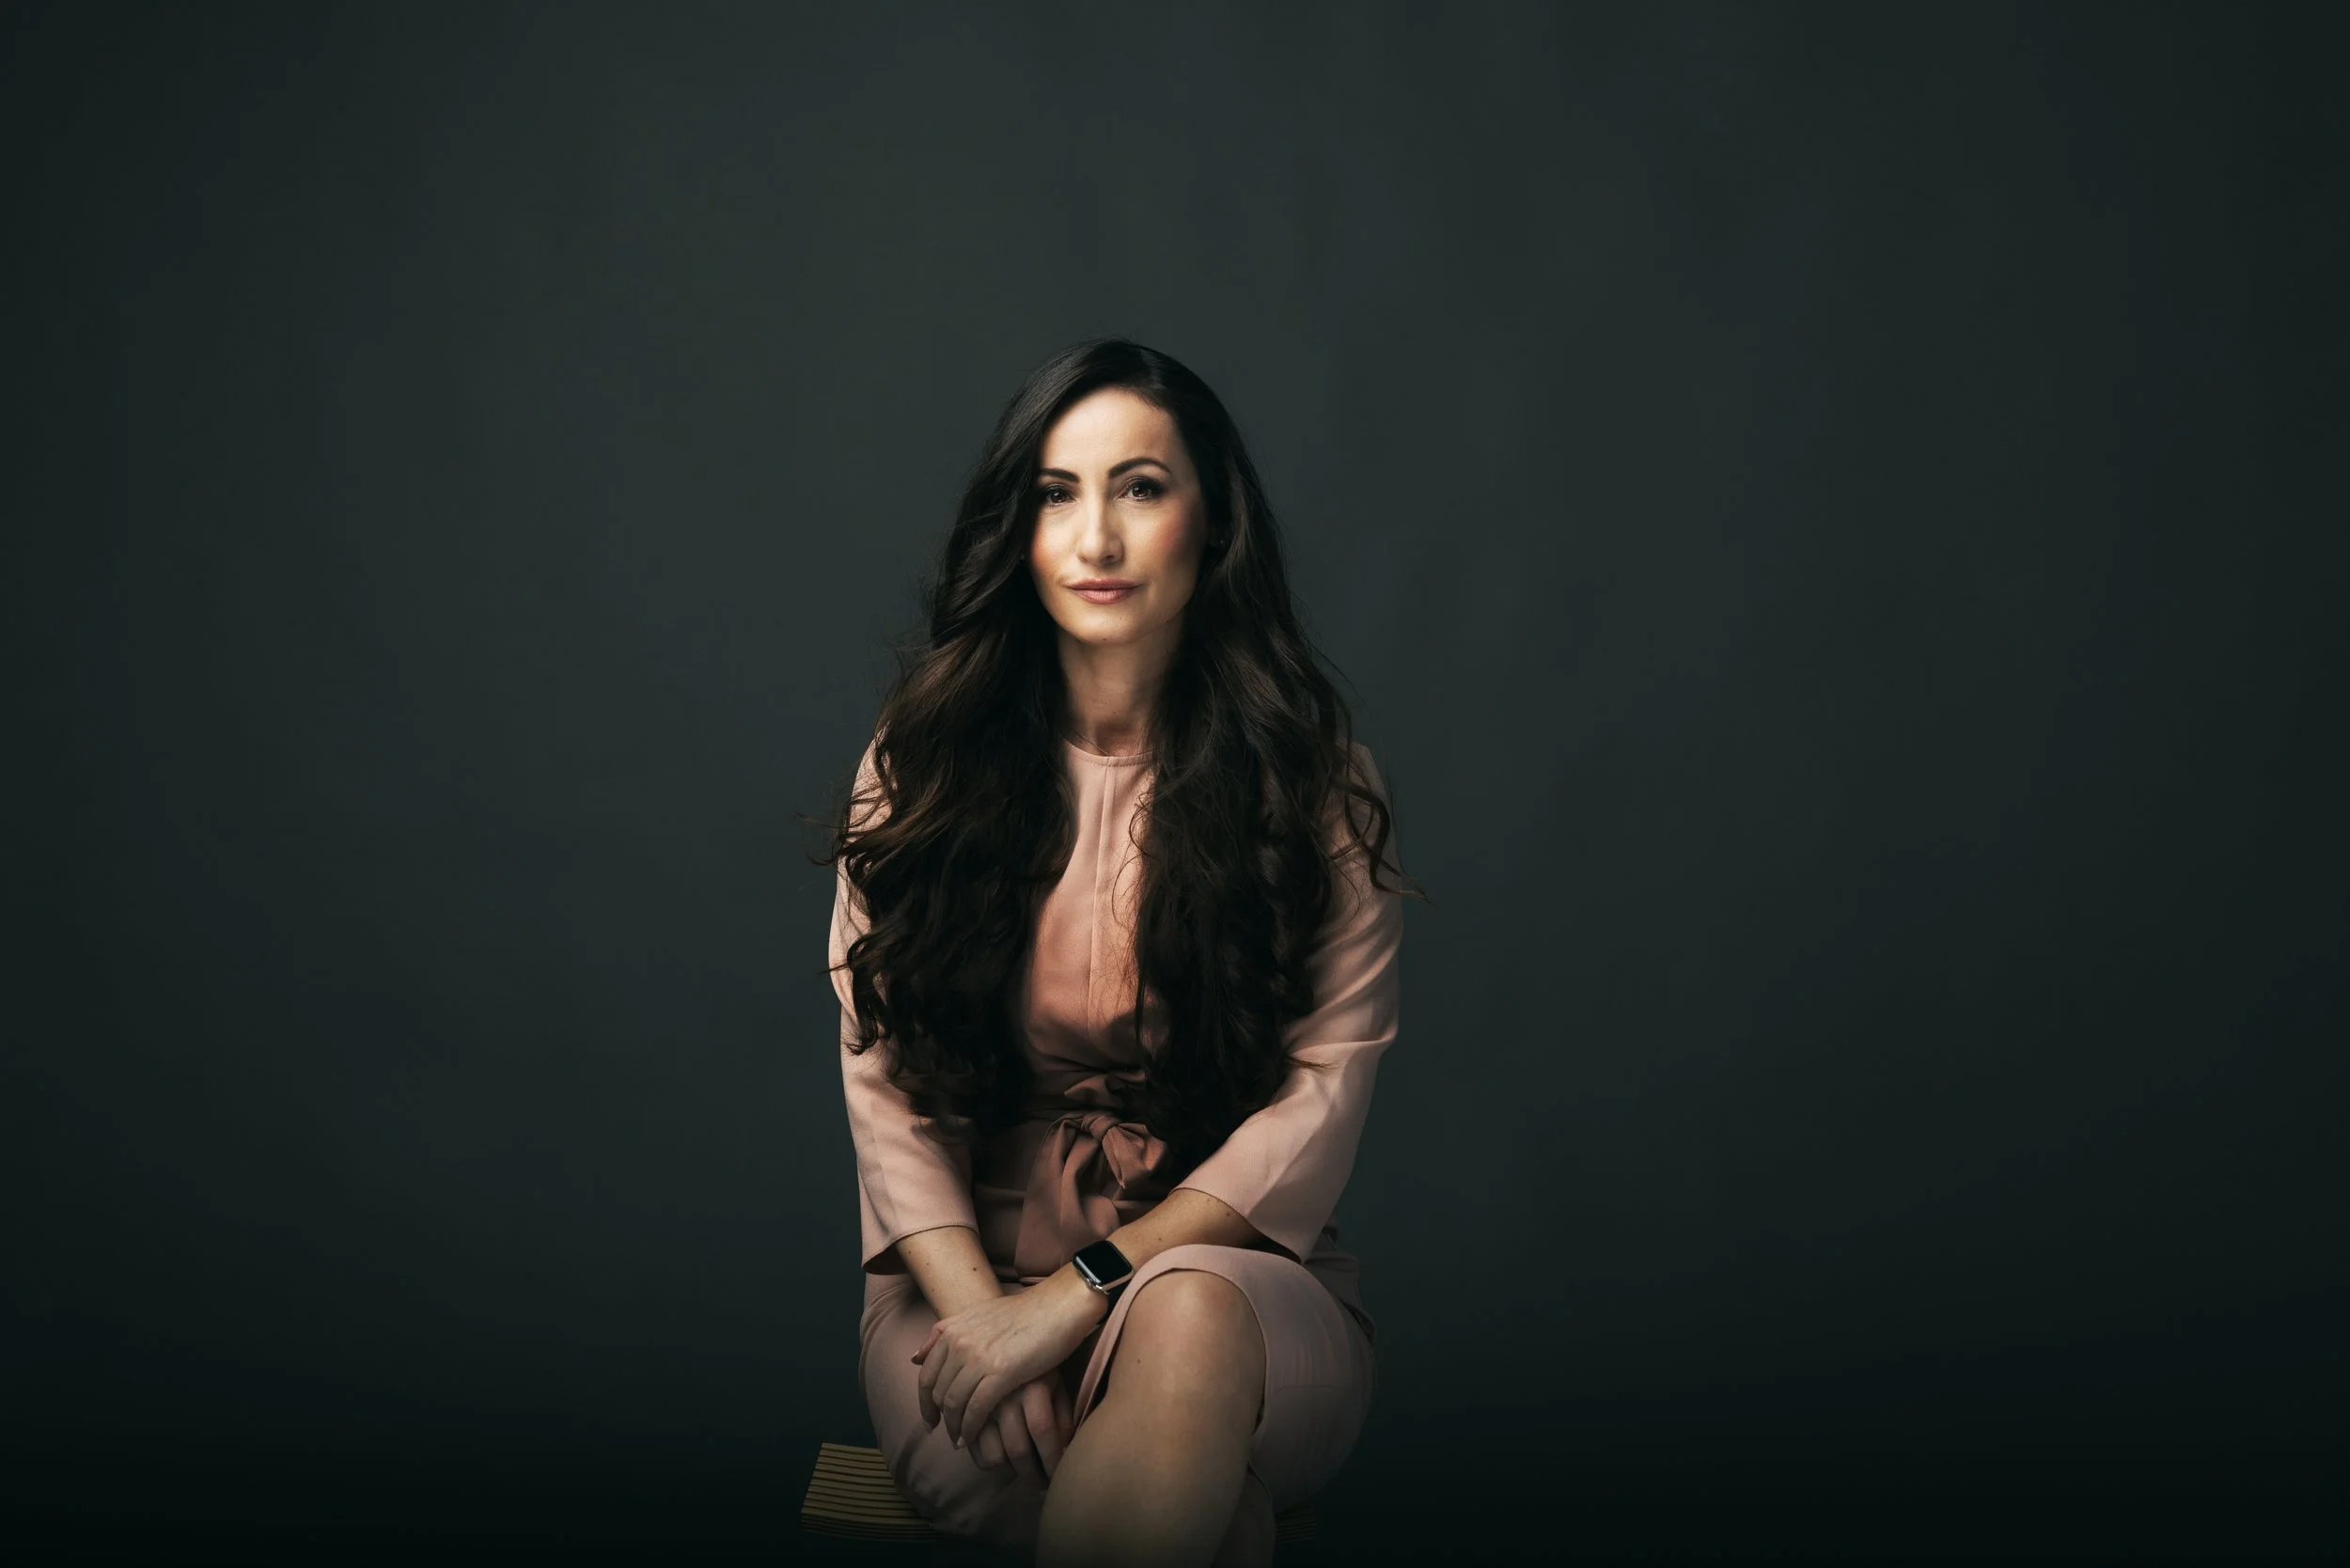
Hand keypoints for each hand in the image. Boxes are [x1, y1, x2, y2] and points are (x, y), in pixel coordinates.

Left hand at [912, 1273, 1104, 1452]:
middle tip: (948, 1434)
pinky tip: (972, 1438)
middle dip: (940, 1418)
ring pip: (954, 1404)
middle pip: (938, 1392)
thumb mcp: (977, 1316)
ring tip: (960, 1440)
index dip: (924, 1402)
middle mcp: (959, 1343)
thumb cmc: (1024, 1313)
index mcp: (952, 1330)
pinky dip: (970, 1428)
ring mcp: (978, 1358)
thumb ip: (945, 1335)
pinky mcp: (1000, 1373)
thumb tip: (914, 1357)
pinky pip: (975, 1409)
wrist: (1057, 1308)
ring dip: (955, 1427)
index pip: (926, 1375)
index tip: (930, 1419)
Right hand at [963, 1371, 1076, 1481]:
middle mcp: (1006, 1395)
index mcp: (1033, 1386)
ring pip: (993, 1455)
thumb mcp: (1056, 1384)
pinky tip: (1000, 1460)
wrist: (1005, 1338)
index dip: (1052, 1461)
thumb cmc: (1037, 1365)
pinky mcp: (964, 1409)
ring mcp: (982, 1403)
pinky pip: (972, 1448)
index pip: (1044, 1431)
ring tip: (1021, 1473)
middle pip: (1018, 1450)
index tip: (1058, 1479)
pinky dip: (985, 1462)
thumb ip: (1063, 1417)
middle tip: (1041, 1485)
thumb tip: (1066, 1454)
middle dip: (1033, 1476)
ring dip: (1010, 1472)